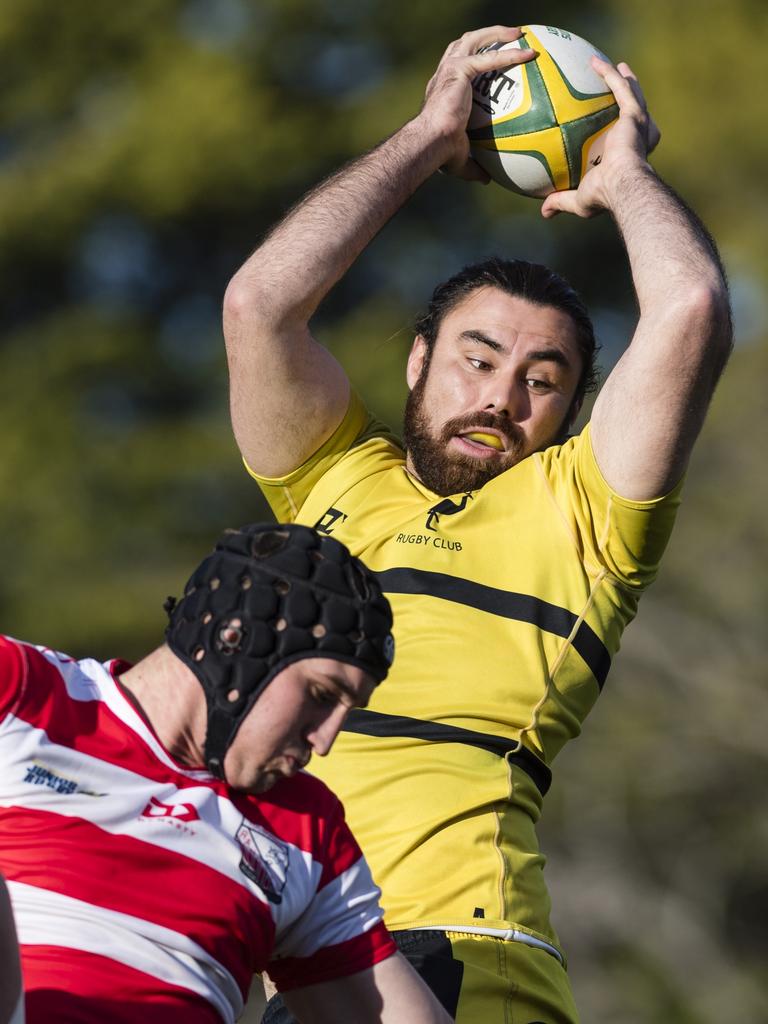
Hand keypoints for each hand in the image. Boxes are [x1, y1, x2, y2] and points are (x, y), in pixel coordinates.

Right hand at [419, 26, 537, 181]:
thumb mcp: (460, 160)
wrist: (431, 143)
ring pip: (474, 39)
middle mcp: (444, 75)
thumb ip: (474, 166)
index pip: (458, 67)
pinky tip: (527, 54)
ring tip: (518, 34)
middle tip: (508, 37)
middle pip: (464, 44)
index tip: (491, 60)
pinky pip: (489, 57)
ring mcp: (450, 70)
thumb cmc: (439, 154)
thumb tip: (486, 179)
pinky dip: (509, 54)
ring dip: (496, 33)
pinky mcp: (459, 70)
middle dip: (485, 36)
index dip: (473, 59)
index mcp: (443, 91)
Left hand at [541, 58, 660, 217]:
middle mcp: (636, 137)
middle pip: (633, 111)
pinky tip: (595, 62)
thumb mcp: (578, 200)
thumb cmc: (603, 196)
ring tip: (612, 65)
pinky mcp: (634, 115)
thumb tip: (544, 212)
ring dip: (620, 78)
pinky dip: (609, 74)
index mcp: (627, 155)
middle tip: (618, 84)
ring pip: (631, 93)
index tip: (610, 121)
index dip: (619, 128)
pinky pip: (620, 88)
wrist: (621, 186)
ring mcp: (637, 124)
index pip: (625, 139)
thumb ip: (561, 200)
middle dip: (627, 96)